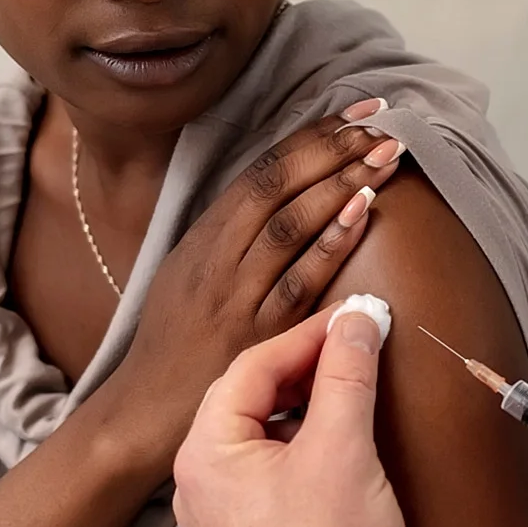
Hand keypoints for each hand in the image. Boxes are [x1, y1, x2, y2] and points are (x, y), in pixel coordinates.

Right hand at [106, 100, 405, 462]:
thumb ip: (231, 235)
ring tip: (384, 157)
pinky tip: (361, 214)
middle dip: (332, 149)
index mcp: (202, 239)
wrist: (143, 412)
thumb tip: (289, 191)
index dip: (312, 137)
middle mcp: (216, 260)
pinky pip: (297, 283)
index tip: (357, 114)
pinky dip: (330, 244)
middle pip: (276, 187)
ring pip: (288, 226)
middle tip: (382, 125)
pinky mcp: (254, 337)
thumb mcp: (189, 275)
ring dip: (340, 185)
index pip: (261, 171)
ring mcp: (235, 297)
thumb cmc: (174, 343)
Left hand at [175, 308, 405, 526]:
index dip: (309, 336)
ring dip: (299, 408)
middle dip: (303, 369)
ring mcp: (212, 517)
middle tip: (354, 350)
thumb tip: (359, 320)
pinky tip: (330, 449)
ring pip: (254, 435)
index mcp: (205, 452)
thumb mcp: (345, 447)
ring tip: (346, 394)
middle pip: (248, 397)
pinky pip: (259, 473)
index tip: (355, 319)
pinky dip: (293, 448)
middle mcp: (195, 482)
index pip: (254, 365)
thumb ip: (348, 374)